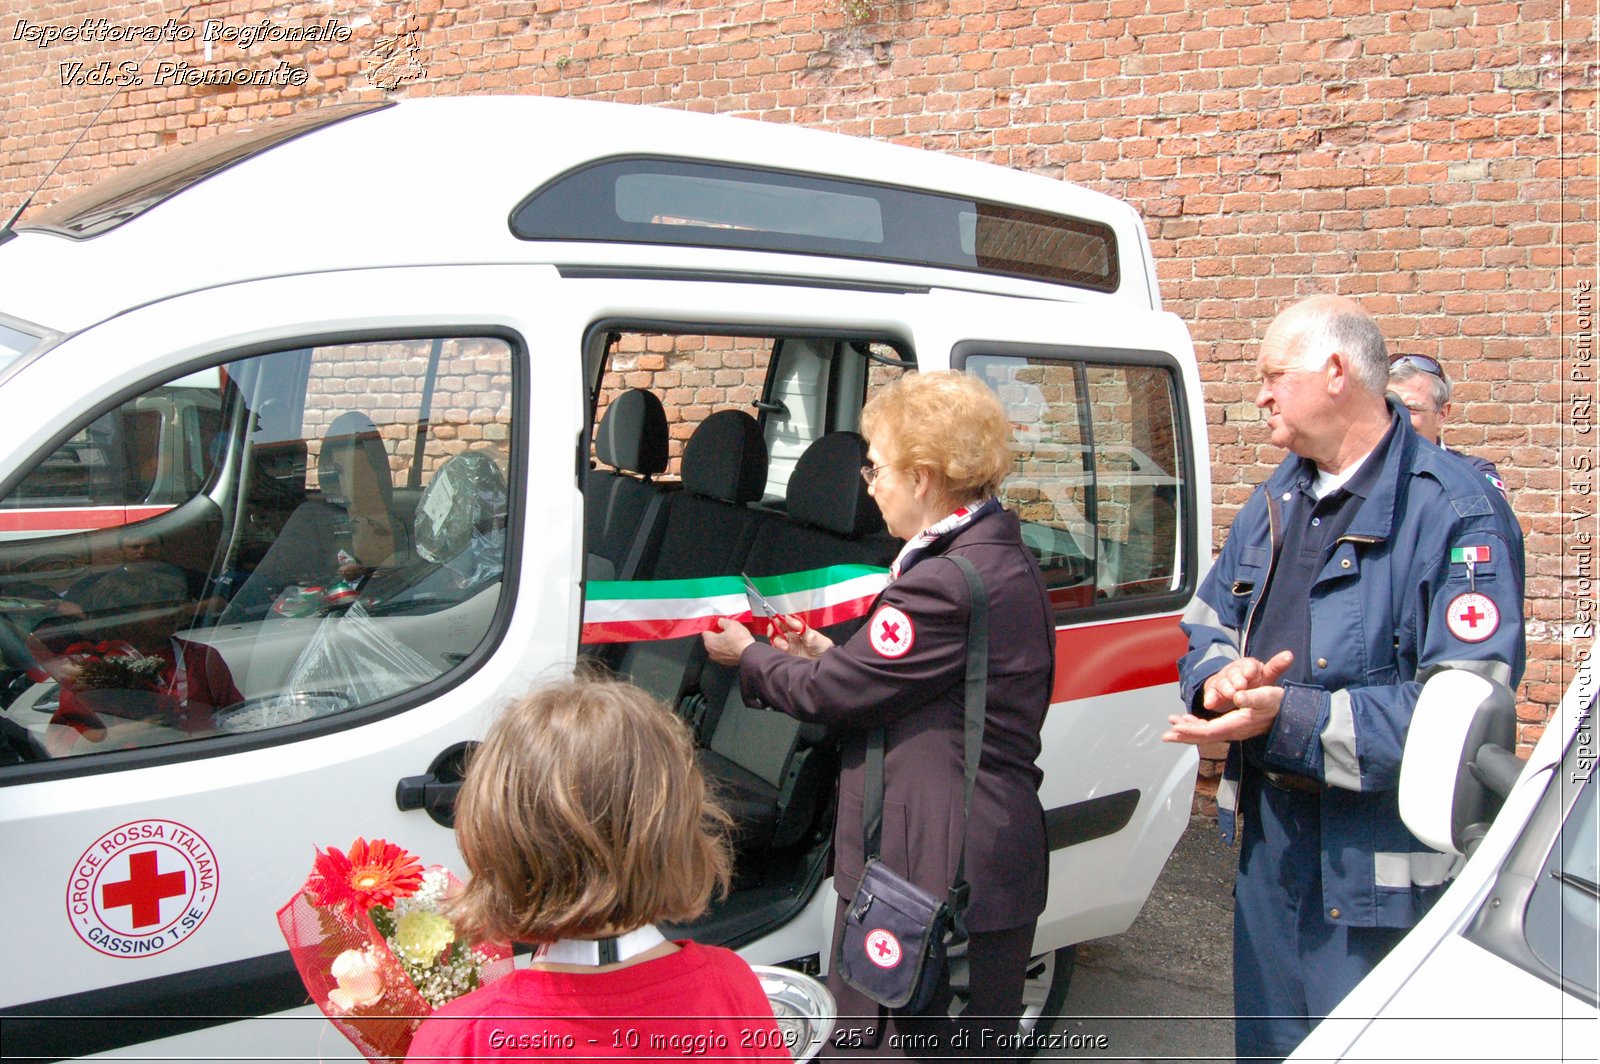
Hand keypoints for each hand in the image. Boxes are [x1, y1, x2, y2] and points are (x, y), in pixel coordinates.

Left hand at [702, 617, 755, 664]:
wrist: (749, 653)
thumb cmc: (739, 640)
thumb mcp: (732, 624)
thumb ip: (723, 622)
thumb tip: (721, 622)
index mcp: (709, 641)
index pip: (705, 631)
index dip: (712, 627)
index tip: (718, 625)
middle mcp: (711, 651)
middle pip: (710, 640)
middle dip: (717, 635)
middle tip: (725, 630)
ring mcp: (718, 658)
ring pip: (717, 648)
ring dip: (722, 643)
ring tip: (731, 637)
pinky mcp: (726, 662)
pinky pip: (724, 653)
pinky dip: (727, 650)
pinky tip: (734, 645)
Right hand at [770, 614, 831, 658]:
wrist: (825, 663)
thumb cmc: (823, 648)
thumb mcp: (812, 635)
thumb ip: (800, 626)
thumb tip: (788, 617)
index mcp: (798, 629)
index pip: (784, 621)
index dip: (778, 620)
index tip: (776, 622)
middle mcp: (792, 637)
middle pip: (777, 630)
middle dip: (774, 630)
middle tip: (774, 633)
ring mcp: (789, 646)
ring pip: (776, 640)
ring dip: (778, 642)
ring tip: (785, 646)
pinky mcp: (787, 656)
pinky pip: (777, 651)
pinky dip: (778, 650)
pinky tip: (785, 650)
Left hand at [1165, 650, 1293, 744]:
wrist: (1290, 711)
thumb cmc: (1277, 702)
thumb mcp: (1267, 696)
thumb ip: (1253, 697)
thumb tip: (1238, 696)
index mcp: (1238, 725)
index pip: (1210, 731)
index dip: (1192, 730)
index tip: (1177, 728)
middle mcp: (1234, 730)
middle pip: (1205, 737)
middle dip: (1185, 735)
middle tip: (1166, 735)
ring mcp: (1233, 730)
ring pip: (1207, 734)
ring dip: (1189, 731)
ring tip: (1172, 727)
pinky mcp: (1234, 726)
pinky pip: (1212, 730)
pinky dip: (1198, 726)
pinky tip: (1189, 722)